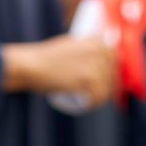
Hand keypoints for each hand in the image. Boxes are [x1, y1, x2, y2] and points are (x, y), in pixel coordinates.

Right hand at [2, 35, 117, 106]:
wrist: (31, 65)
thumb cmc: (45, 56)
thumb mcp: (68, 44)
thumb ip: (83, 45)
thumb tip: (97, 52)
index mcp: (93, 40)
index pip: (113, 54)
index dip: (111, 67)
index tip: (105, 76)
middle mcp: (97, 50)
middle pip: (113, 71)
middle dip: (108, 82)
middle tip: (95, 90)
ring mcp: (94, 64)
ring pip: (107, 85)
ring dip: (100, 94)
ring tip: (89, 98)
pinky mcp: (88, 79)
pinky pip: (100, 95)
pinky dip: (94, 102)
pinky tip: (88, 104)